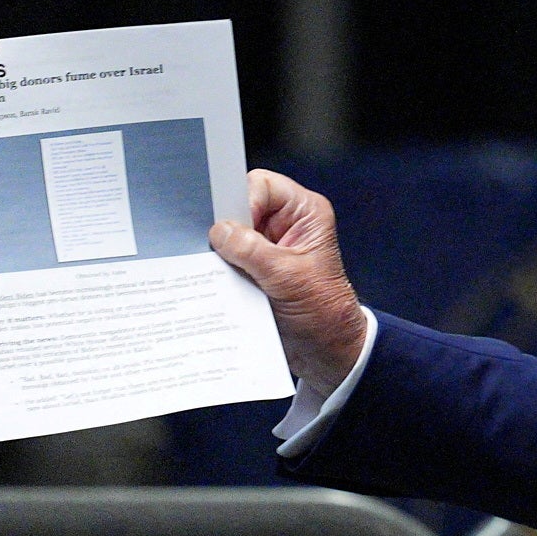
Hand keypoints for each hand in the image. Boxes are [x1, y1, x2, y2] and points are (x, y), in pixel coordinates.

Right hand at [209, 169, 371, 391]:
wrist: (325, 349)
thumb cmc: (323, 311)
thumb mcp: (287, 278)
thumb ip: (251, 251)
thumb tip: (218, 231)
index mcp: (305, 213)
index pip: (262, 185)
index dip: (243, 202)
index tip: (231, 229)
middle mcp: (286, 225)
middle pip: (241, 208)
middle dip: (226, 229)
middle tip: (215, 251)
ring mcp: (269, 247)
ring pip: (230, 236)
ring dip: (221, 254)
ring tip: (215, 271)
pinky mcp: (255, 269)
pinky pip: (228, 260)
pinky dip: (219, 270)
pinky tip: (211, 282)